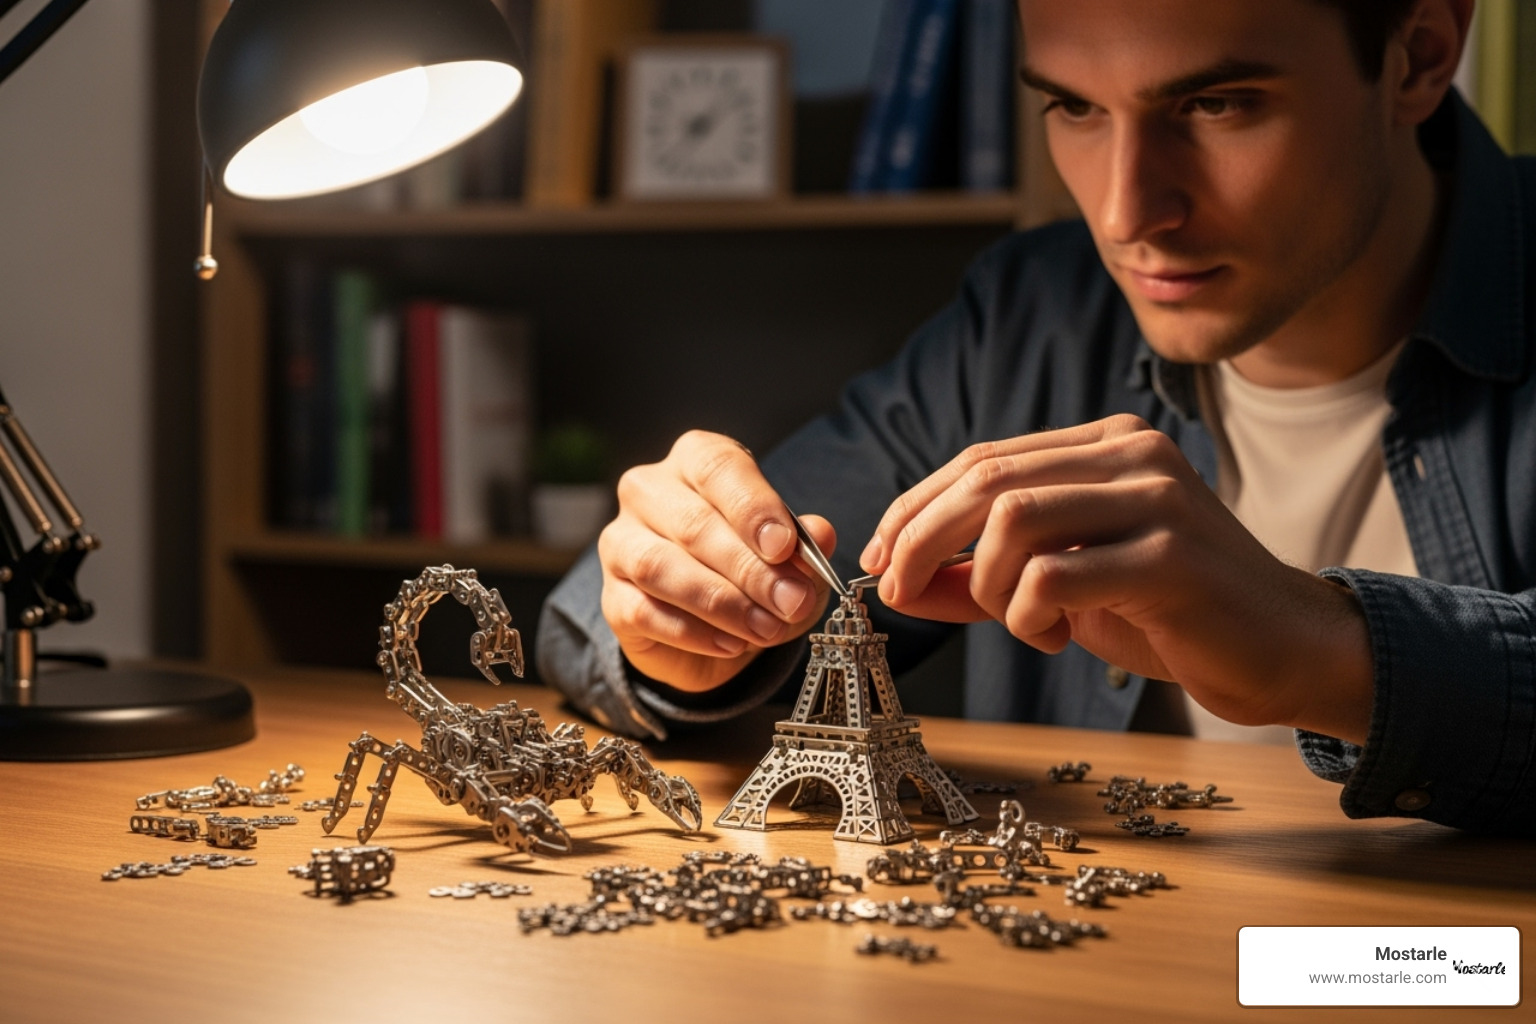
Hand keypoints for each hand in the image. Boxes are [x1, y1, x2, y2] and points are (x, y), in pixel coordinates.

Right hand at [598, 430, 833, 691]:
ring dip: (721, 603)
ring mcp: (621, 542)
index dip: (753, 507)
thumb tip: (821, 534)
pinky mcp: (612, 596)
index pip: (718, 468)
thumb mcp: (788, 555)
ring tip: (766, 628)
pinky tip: (732, 644)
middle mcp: (649, 492)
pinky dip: (695, 633)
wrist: (710, 627)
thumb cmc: (749, 569)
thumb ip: (804, 543)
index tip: (784, 547)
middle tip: (791, 601)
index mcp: (695, 461)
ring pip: (660, 567)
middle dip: (749, 569)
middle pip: (693, 523)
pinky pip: (645, 612)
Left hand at [857, 415, 1372, 742]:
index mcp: (1105, 446)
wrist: (1283, 650)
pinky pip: (1053, 577)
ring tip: (1020, 621)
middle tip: (900, 593)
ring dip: (987, 586)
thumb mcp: (1062, 588)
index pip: (981, 459)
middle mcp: (1131, 454)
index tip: (880, 559)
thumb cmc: (1171, 614)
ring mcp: (1156, 499)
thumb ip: (984, 577)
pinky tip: (1059, 636)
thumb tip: (899, 581)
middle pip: (984, 480)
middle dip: (920, 540)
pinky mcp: (1171, 556)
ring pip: (1011, 521)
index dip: (915, 508)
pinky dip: (1029, 616)